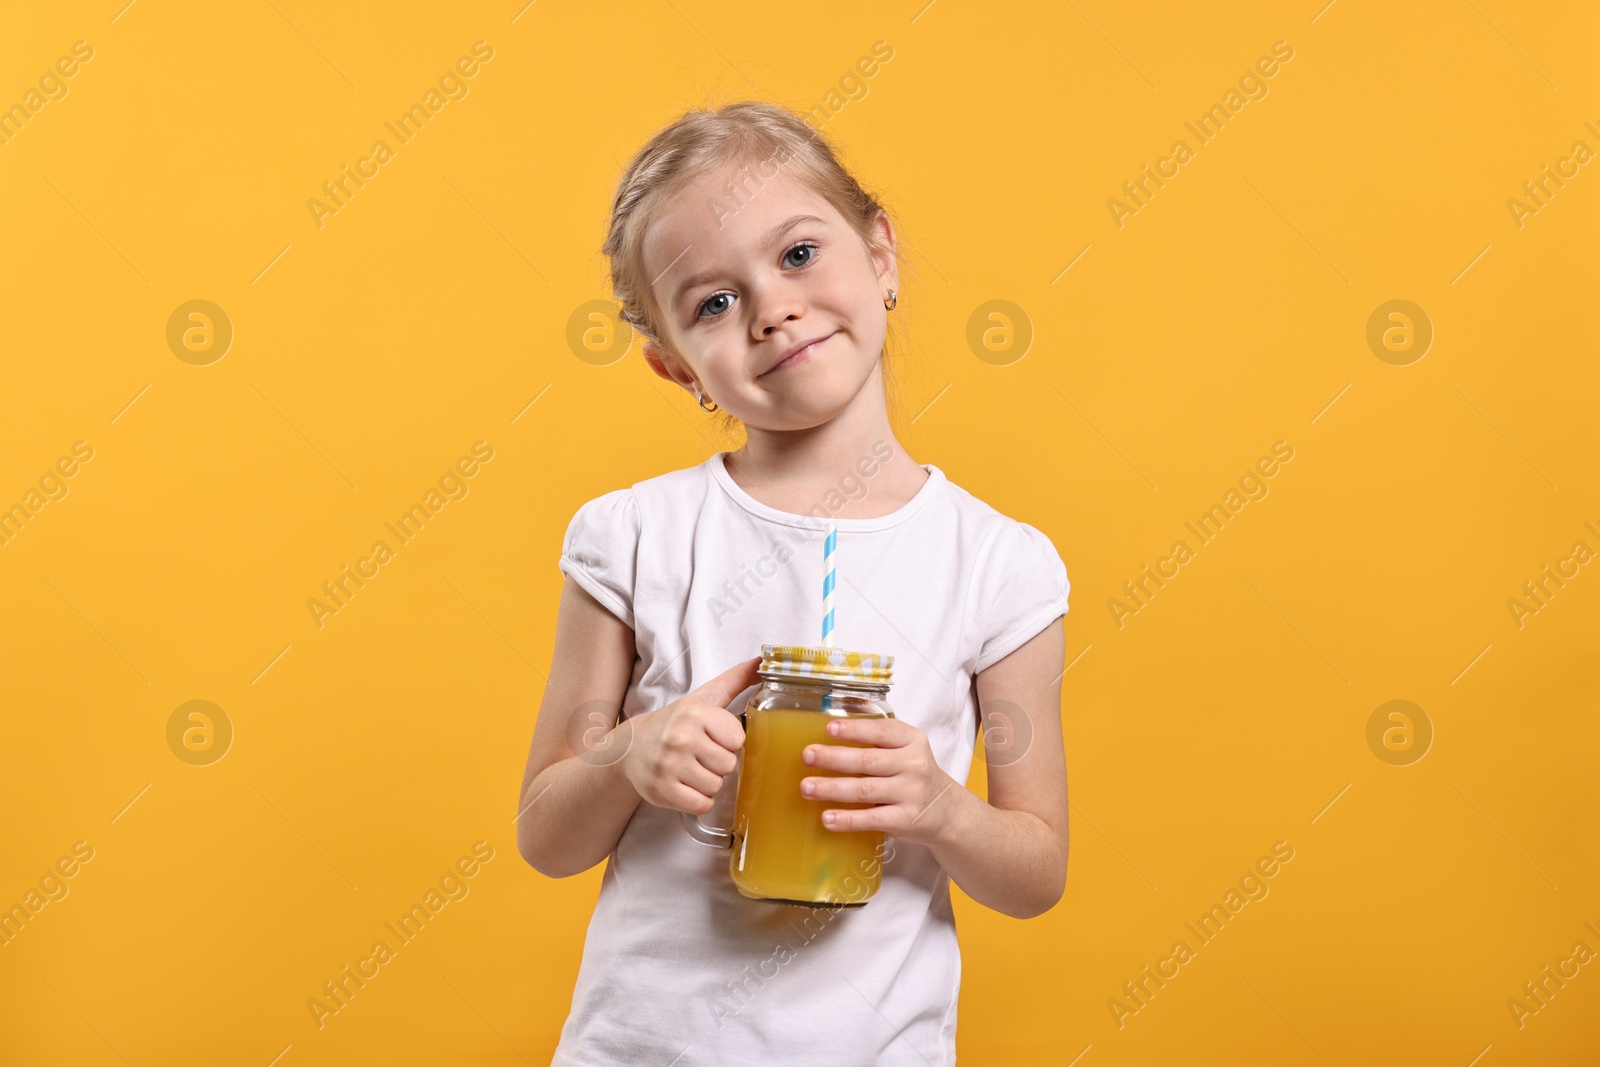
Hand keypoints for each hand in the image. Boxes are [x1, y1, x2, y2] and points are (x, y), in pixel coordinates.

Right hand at [620, 656, 758, 814]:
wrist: (631, 747)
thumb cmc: (675, 722)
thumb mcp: (703, 697)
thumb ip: (735, 680)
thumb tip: (763, 660)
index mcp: (695, 712)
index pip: (738, 739)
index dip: (729, 742)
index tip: (713, 737)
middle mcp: (681, 736)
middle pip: (729, 765)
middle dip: (718, 763)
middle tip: (700, 754)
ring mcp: (670, 764)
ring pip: (716, 786)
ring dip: (708, 782)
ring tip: (692, 769)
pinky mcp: (662, 789)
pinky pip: (701, 804)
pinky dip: (698, 800)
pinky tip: (686, 785)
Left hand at [801, 717, 960, 845]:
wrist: (946, 811)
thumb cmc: (914, 775)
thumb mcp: (906, 749)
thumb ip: (877, 740)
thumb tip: (831, 733)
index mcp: (912, 740)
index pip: (881, 731)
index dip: (855, 730)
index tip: (830, 728)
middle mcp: (914, 765)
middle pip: (867, 760)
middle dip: (834, 757)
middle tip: (808, 755)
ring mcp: (910, 793)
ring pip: (865, 790)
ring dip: (832, 788)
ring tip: (807, 788)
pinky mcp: (905, 820)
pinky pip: (871, 818)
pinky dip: (847, 819)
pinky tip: (827, 818)